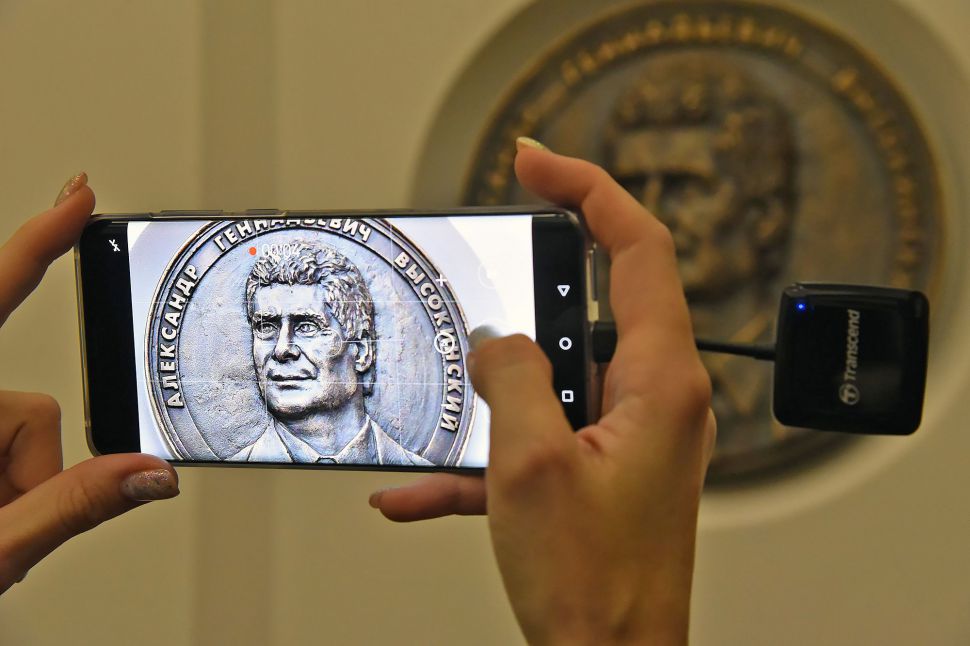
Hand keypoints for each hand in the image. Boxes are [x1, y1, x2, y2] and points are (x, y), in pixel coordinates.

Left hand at [0, 174, 178, 593]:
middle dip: (31, 466)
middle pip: (31, 408)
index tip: (75, 197)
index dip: (38, 244)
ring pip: (22, 429)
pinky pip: (10, 442)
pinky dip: (9, 483)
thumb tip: (151, 474)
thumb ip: (68, 508)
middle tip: (3, 522)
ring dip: (16, 485)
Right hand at [370, 141, 715, 642]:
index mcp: (661, 381)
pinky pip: (535, 440)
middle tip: (485, 258)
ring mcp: (627, 435)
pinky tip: (418, 486)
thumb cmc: (596, 585)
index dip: (589, 189)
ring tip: (446, 394)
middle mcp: (655, 399)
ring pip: (555, 375)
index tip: (536, 160)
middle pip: (599, 300)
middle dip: (532, 284)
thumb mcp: (532, 465)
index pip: (639, 247)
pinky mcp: (598, 471)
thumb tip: (498, 341)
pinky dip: (483, 454)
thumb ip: (513, 379)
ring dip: (494, 386)